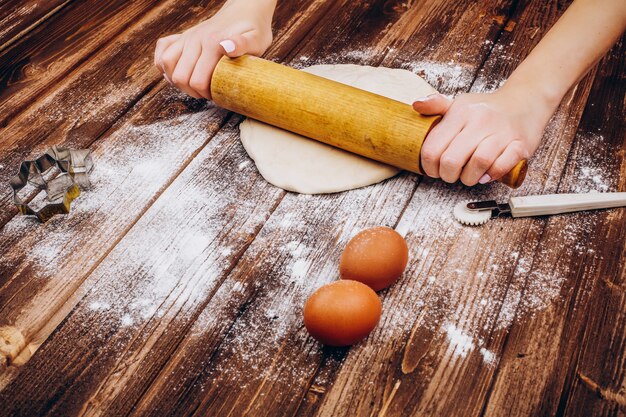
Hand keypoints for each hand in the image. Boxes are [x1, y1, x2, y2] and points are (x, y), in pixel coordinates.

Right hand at [154, 1, 273, 98]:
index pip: (197, 81)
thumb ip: (243, 44)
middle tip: (208, 92)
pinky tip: (178, 72)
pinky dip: (164, 66)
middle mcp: (195, 39)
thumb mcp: (256, 39)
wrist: (245, 10)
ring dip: (177, 81)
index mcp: (212, 43)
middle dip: (193, 91)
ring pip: (166, 64)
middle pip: (179, 77)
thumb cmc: (254, 29)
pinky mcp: (182, 37)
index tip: (219, 94)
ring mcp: (186, 37)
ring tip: (194, 85)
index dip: (207, 94)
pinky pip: (162, 52)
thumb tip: (226, 48)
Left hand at [412, 90, 550, 185]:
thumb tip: (416, 105)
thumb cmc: (487, 109)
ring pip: (477, 163)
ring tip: (468, 176)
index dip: (429, 167)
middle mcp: (480, 121)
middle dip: (447, 175)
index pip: (433, 148)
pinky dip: (491, 175)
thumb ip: (437, 106)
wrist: (525, 101)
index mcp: (461, 113)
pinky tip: (485, 174)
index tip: (434, 170)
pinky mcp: (520, 144)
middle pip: (451, 160)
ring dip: (469, 178)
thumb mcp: (460, 104)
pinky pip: (501, 166)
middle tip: (451, 175)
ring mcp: (502, 133)